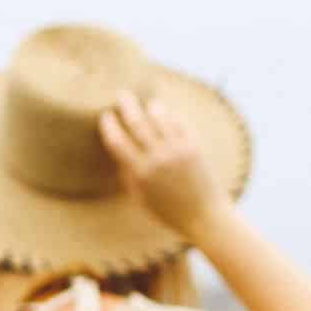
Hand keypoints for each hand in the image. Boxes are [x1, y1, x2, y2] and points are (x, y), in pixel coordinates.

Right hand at [98, 91, 231, 240]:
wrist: (204, 216)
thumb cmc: (169, 212)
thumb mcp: (141, 199)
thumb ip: (128, 176)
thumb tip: (119, 153)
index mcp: (140, 173)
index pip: (117, 141)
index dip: (108, 125)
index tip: (106, 116)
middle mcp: (157, 158)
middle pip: (136, 122)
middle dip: (126, 105)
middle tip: (121, 95)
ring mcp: (177, 150)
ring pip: (159, 117)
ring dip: (151, 107)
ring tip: (148, 104)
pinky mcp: (194, 147)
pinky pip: (179, 123)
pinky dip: (172, 116)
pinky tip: (168, 115)